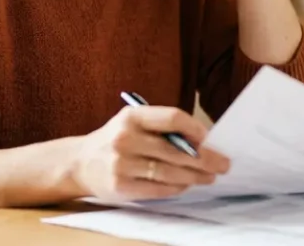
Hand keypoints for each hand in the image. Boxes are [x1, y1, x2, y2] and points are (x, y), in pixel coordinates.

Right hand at [71, 105, 230, 201]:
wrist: (80, 162)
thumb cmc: (118, 139)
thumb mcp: (134, 122)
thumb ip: (162, 128)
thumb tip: (203, 140)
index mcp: (132, 116)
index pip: (172, 118)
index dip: (195, 129)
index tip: (210, 139)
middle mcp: (126, 138)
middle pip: (175, 150)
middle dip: (205, 158)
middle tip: (223, 164)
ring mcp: (122, 164)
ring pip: (169, 171)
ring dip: (195, 175)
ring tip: (210, 176)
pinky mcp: (121, 186)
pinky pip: (158, 188)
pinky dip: (177, 187)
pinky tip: (187, 184)